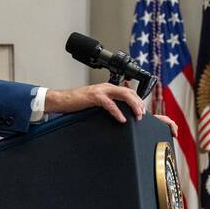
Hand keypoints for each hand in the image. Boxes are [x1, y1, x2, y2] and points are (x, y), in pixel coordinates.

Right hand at [46, 81, 176, 134]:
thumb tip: (122, 118)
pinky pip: (109, 103)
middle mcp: (109, 88)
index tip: (147, 115)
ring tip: (138, 116)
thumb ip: (110, 108)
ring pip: (124, 94)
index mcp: (111, 90)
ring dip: (133, 105)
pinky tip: (122, 120)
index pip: (131, 94)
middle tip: (145, 116)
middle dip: (140, 104)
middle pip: (131, 92)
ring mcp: (102, 91)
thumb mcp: (98, 106)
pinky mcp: (94, 97)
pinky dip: (117, 112)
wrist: (62, 101)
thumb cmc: (79, 105)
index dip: (140, 103)